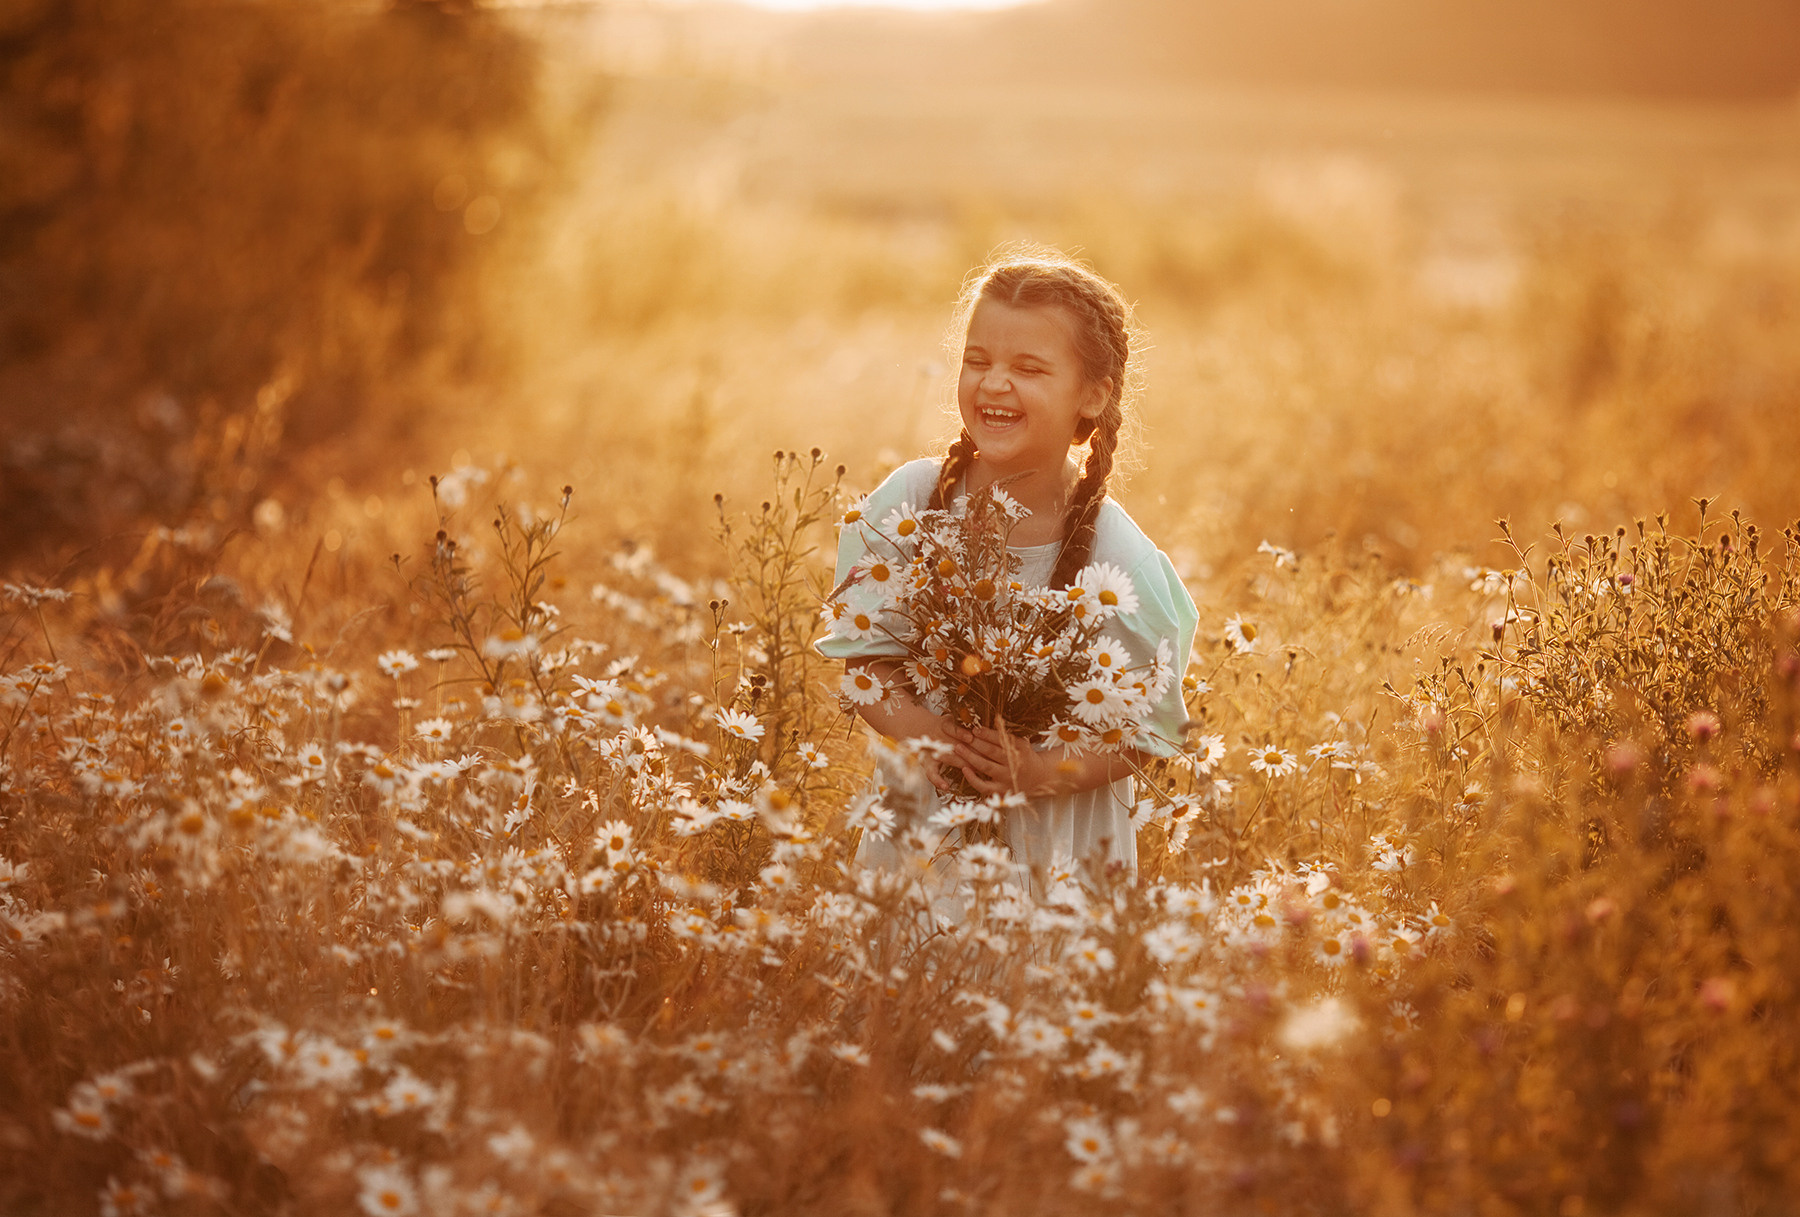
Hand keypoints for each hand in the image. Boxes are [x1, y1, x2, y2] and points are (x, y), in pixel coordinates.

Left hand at [948, 724, 1064, 797]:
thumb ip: (1006, 734)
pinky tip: (964, 769)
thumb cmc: (1023, 756)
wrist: (1038, 777)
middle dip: (975, 742)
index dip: (986, 734)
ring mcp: (1007, 777)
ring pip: (985, 766)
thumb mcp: (1020, 742)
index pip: (1000, 739)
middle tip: (961, 735)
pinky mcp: (1000, 790)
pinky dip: (973, 778)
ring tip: (957, 747)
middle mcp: (1013, 763)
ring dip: (969, 756)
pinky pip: (984, 786)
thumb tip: (990, 718)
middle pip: (991, 751)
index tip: (974, 728)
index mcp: (1019, 748)